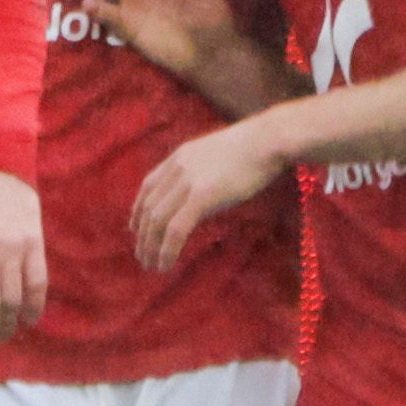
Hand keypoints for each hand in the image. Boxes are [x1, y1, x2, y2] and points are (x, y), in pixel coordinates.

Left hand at [132, 119, 288, 273]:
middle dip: (142, 235)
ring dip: (150, 247)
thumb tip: (202, 193)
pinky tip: (165, 264)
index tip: (135, 229)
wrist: (269, 139)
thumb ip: (203, 172)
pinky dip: (167, 250)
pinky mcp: (202, 196)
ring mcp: (188, 181)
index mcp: (180, 156)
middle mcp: (178, 168)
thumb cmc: (255, 148)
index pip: (148, 186)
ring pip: (157, 221)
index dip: (138, 210)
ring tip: (151, 266)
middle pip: (149, 207)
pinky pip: (176, 229)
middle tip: (142, 256)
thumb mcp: (218, 156)